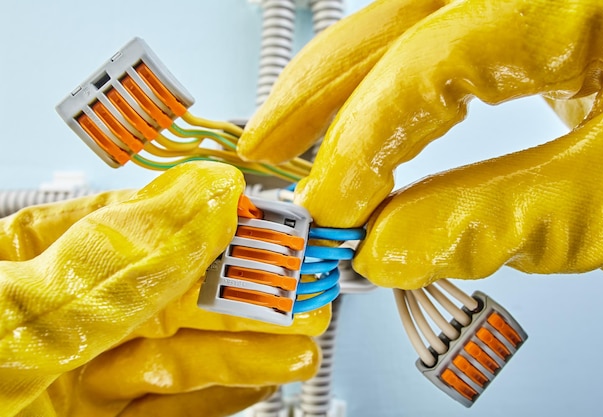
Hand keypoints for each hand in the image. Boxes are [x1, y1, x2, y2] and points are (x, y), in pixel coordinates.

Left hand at [0, 161, 328, 416]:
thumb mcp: (14, 322)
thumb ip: (112, 265)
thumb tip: (202, 198)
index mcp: (38, 260)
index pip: (147, 224)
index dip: (213, 219)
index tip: (267, 220)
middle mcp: (71, 313)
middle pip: (177, 291)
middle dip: (244, 290)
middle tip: (300, 285)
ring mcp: (92, 376)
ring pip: (186, 351)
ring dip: (248, 346)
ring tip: (299, 337)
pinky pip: (179, 405)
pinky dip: (227, 393)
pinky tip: (262, 376)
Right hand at [238, 0, 602, 287]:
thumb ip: (504, 218)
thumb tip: (393, 246)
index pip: (438, 59)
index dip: (368, 137)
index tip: (331, 206)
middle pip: (404, 13)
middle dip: (321, 84)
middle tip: (267, 142)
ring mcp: (545, 1)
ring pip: (417, 19)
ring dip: (346, 79)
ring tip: (294, 129)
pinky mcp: (548, 25)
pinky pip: (452, 43)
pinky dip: (403, 87)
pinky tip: (375, 120)